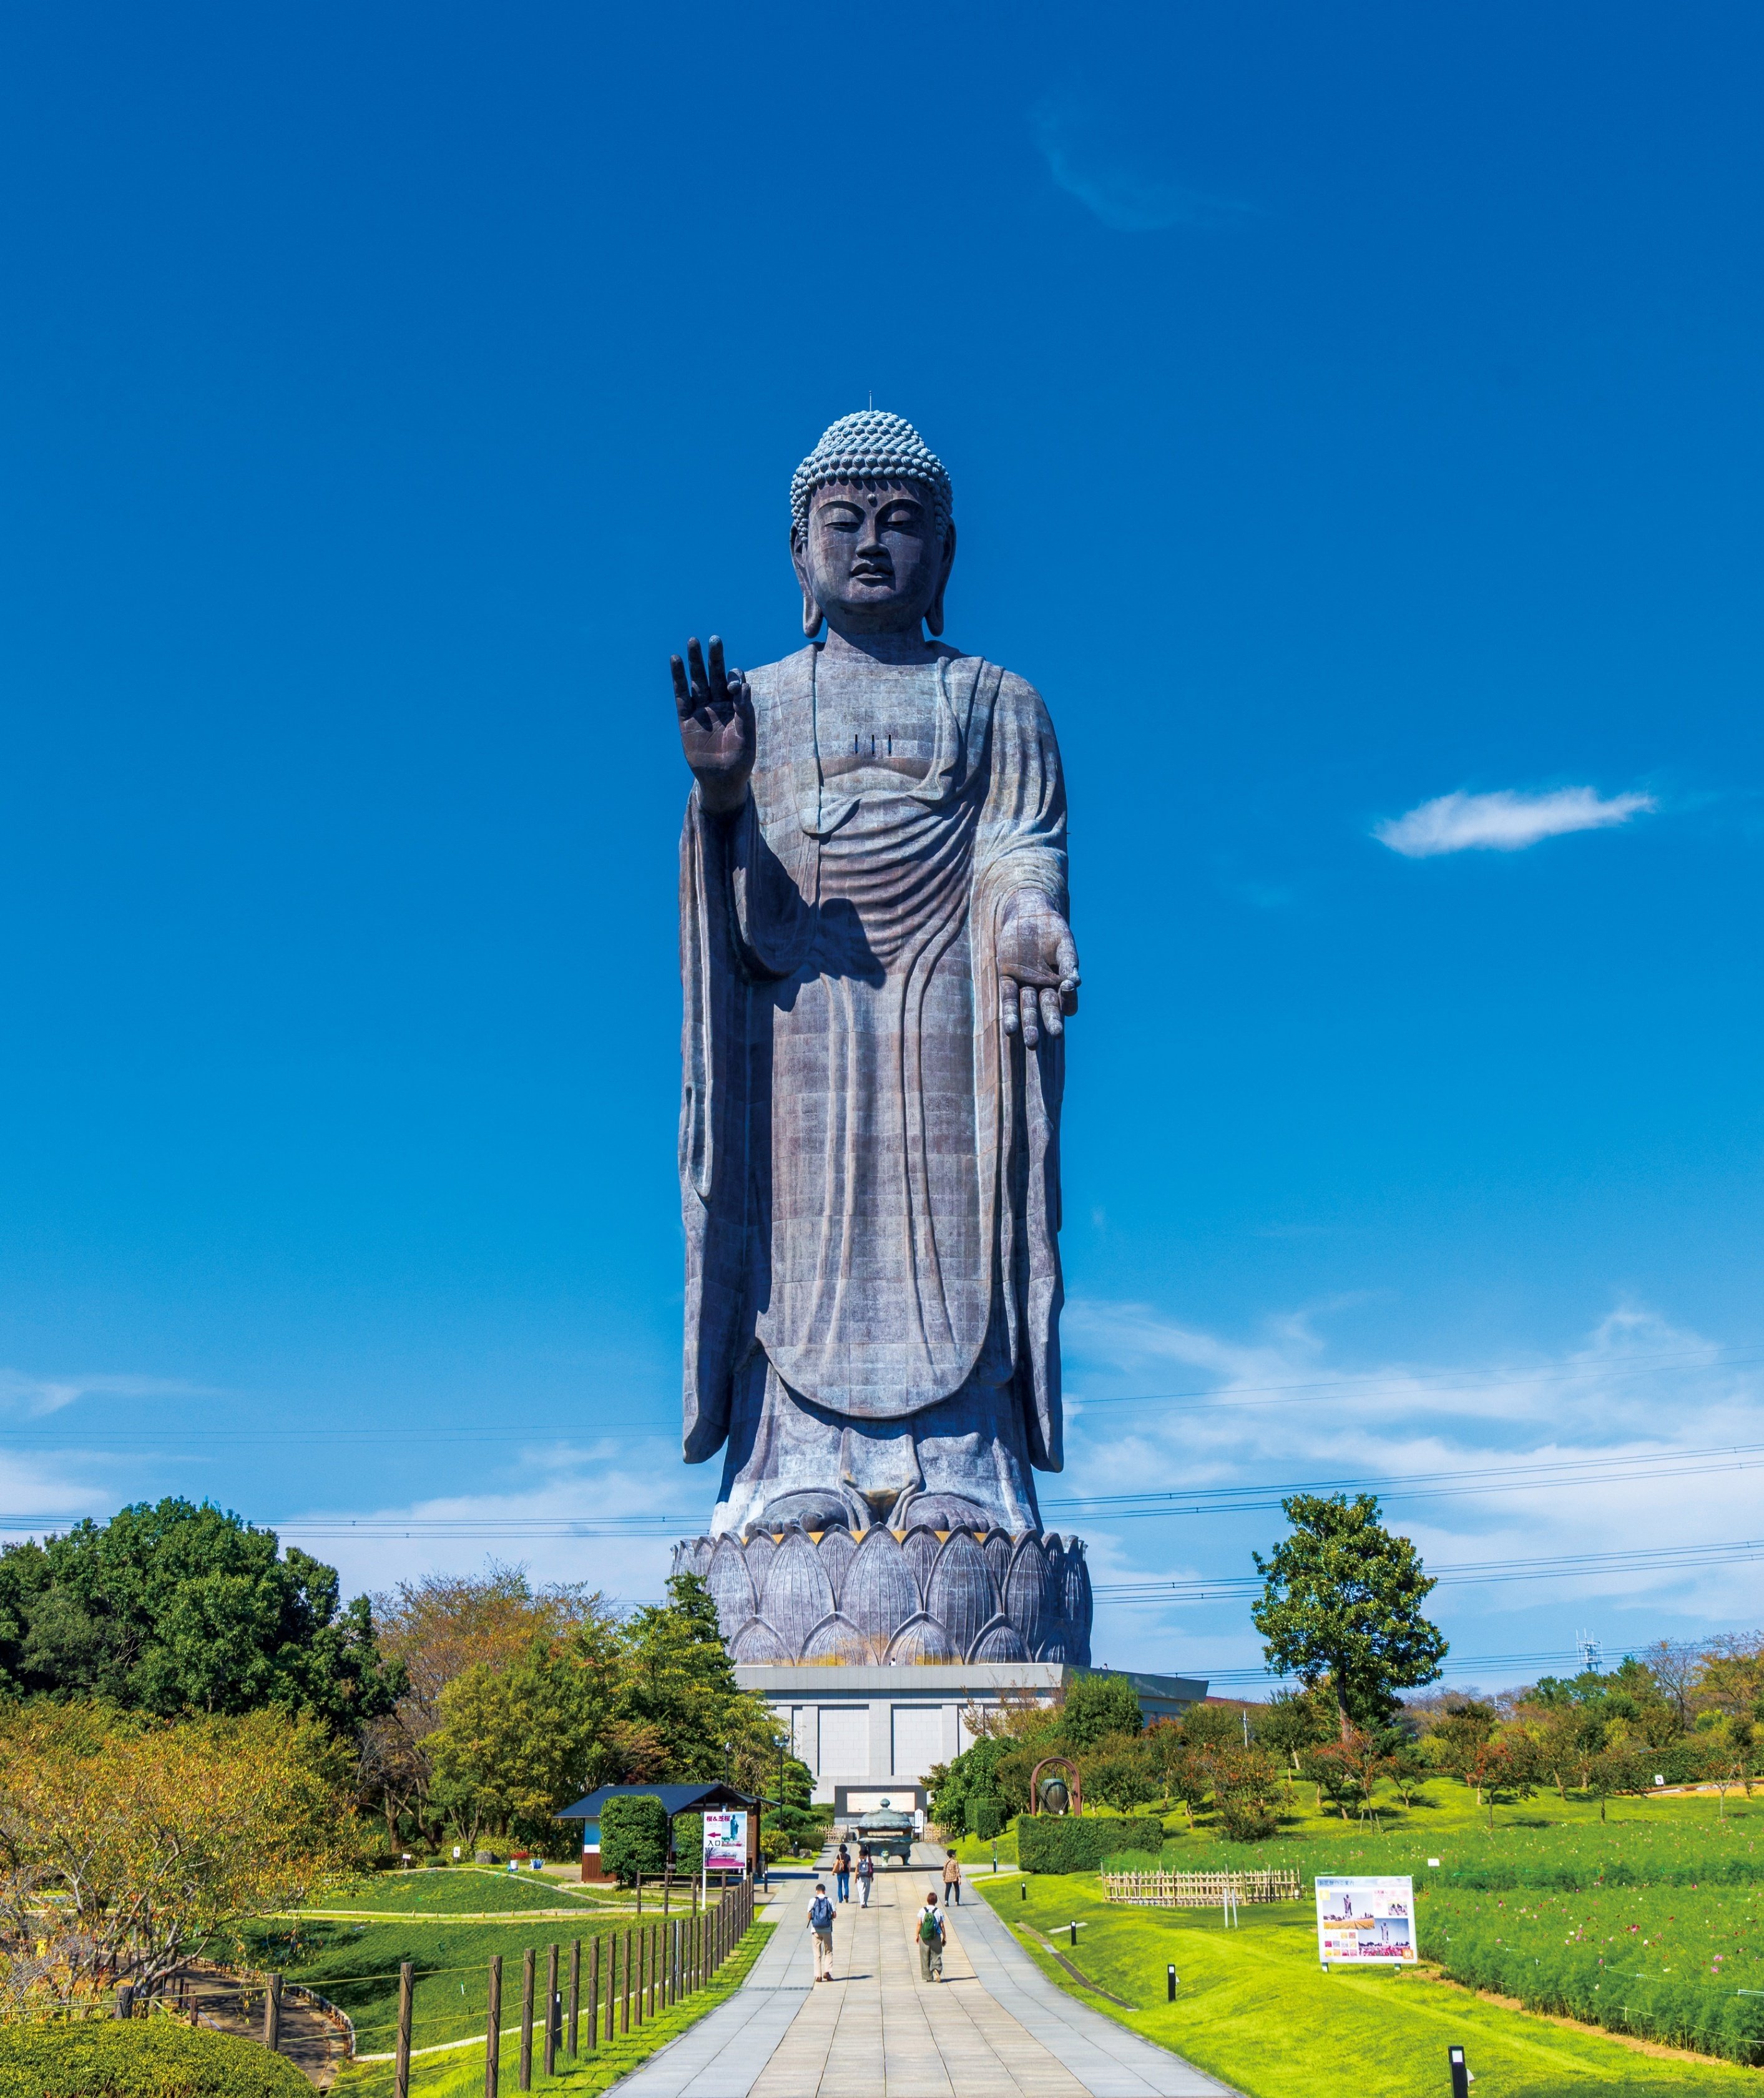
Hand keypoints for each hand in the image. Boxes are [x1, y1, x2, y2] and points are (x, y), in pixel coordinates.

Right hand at [671, 634, 753, 814]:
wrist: (721, 782)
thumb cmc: (739, 762)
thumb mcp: (747, 739)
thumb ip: (746, 713)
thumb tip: (744, 686)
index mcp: (736, 708)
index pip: (735, 684)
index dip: (735, 680)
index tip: (733, 686)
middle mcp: (719, 705)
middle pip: (716, 676)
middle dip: (715, 658)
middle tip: (714, 639)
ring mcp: (702, 711)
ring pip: (698, 681)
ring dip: (695, 663)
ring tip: (692, 642)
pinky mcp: (686, 719)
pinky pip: (681, 696)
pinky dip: (678, 679)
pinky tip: (675, 660)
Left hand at [997, 894, 1079, 1047]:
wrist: (1028, 912)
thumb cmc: (1051, 929)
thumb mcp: (1063, 943)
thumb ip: (1069, 962)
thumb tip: (1076, 982)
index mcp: (1061, 983)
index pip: (1067, 1002)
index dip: (1068, 1000)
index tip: (1068, 992)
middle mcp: (1044, 988)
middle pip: (1048, 1009)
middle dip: (1051, 1022)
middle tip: (1055, 1034)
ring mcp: (1025, 984)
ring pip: (1027, 1008)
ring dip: (1028, 1024)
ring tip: (1030, 1042)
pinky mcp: (1007, 978)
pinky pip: (1008, 998)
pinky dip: (1010, 1012)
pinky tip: (1011, 1029)